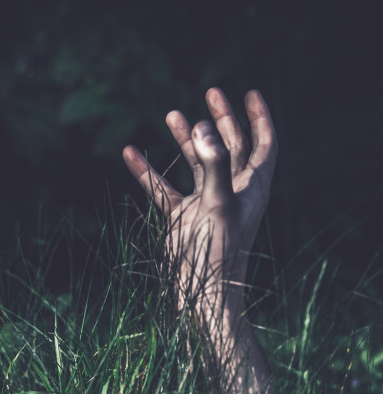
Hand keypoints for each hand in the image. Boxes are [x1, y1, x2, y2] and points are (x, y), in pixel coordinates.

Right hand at [123, 88, 277, 311]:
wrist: (200, 300)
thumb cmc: (216, 256)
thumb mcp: (218, 206)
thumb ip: (214, 164)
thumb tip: (203, 126)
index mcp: (251, 189)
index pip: (264, 145)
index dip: (260, 118)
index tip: (249, 93)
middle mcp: (230, 194)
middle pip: (231, 147)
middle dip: (222, 120)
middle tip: (211, 93)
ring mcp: (205, 206)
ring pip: (197, 164)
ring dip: (187, 140)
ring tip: (171, 113)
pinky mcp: (182, 221)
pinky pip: (164, 189)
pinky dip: (149, 172)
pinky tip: (130, 154)